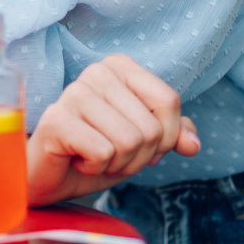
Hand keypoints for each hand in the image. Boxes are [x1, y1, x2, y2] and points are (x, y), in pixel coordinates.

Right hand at [26, 54, 200, 205]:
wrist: (50, 177)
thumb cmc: (95, 153)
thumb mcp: (142, 144)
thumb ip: (171, 135)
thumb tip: (193, 144)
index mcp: (119, 67)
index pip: (169, 101)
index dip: (163, 137)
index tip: (135, 143)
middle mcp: (96, 72)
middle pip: (151, 128)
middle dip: (138, 157)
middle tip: (110, 154)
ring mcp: (73, 93)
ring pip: (130, 142)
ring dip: (117, 164)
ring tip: (93, 156)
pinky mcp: (56, 120)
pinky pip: (103, 152)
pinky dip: (95, 168)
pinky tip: (77, 159)